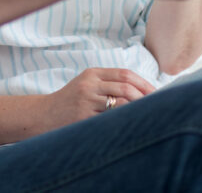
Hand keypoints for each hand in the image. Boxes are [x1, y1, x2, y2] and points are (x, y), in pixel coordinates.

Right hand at [39, 68, 155, 130]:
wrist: (44, 115)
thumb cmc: (70, 101)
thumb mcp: (86, 85)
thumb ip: (108, 84)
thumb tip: (141, 92)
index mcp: (92, 73)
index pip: (125, 74)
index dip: (144, 84)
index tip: (156, 94)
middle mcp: (90, 83)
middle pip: (126, 87)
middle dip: (145, 98)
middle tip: (157, 108)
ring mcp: (86, 100)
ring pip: (121, 103)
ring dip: (137, 111)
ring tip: (147, 117)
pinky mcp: (84, 116)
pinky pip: (110, 118)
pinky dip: (123, 121)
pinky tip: (131, 126)